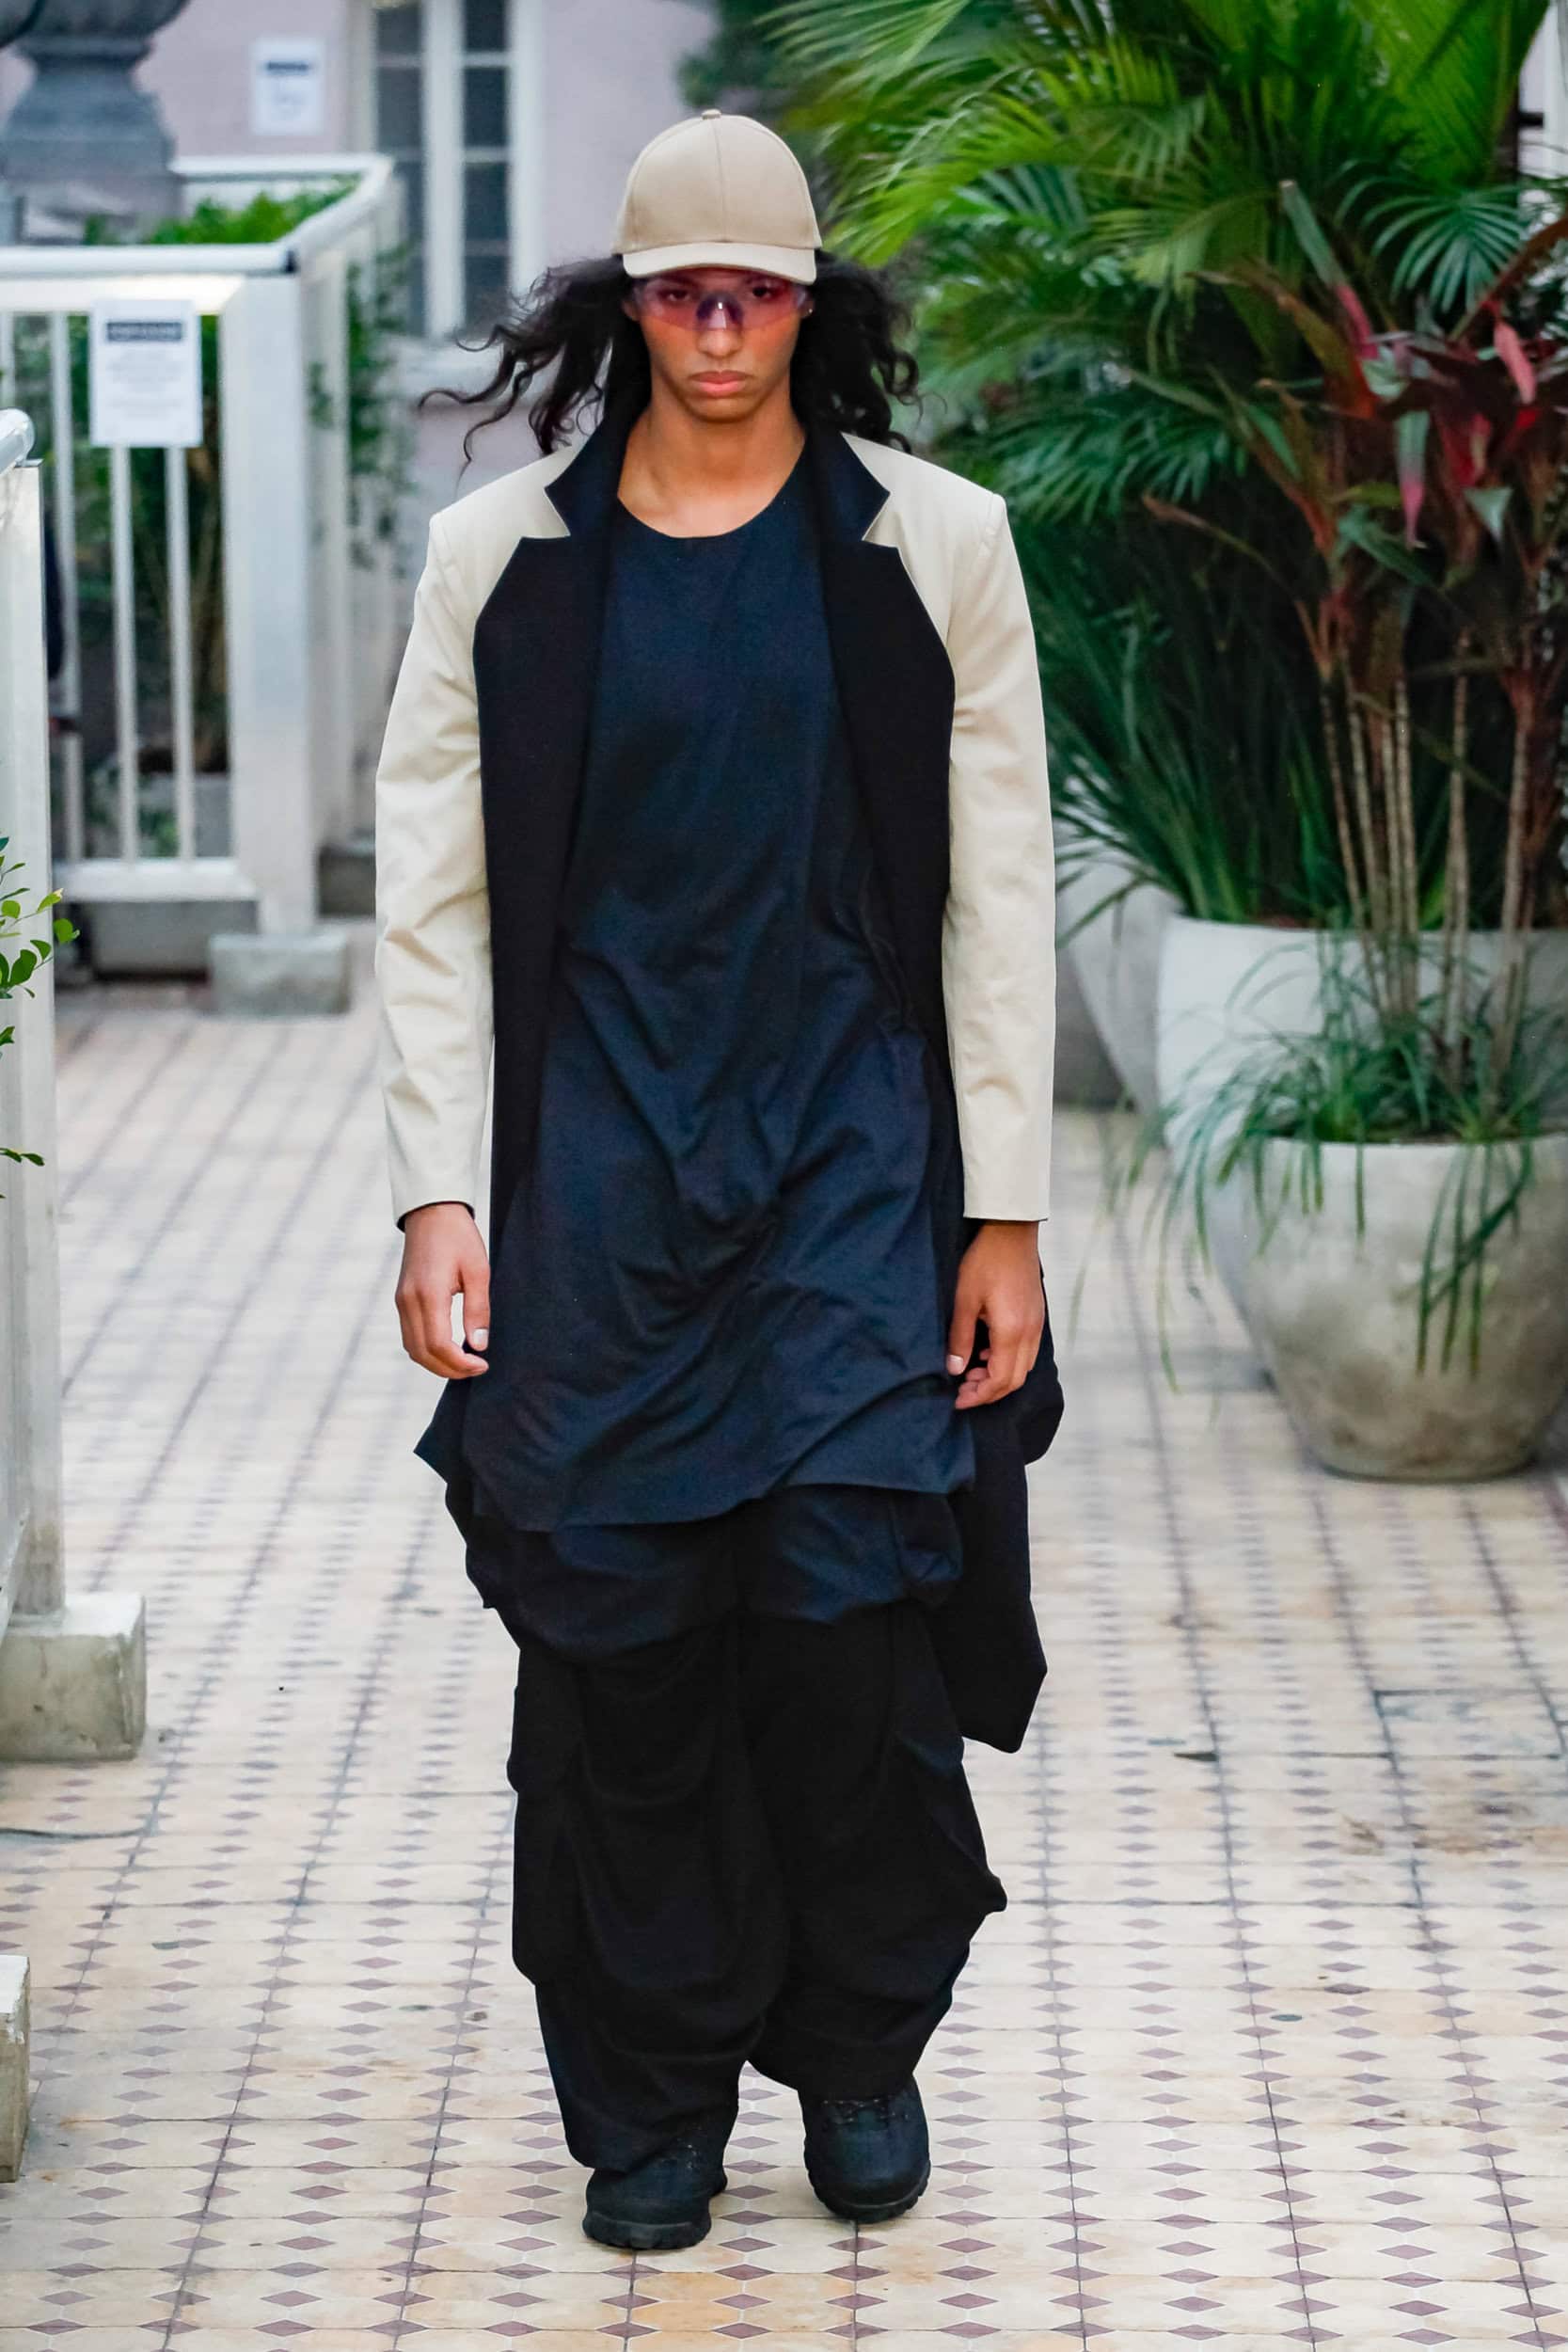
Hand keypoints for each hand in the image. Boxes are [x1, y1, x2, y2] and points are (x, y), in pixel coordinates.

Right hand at [396, 1201, 490, 1377]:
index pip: (439, 1346)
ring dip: (437, 1363)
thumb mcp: (478, 1270)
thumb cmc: (458, 1237)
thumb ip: (478, 1310)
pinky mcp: (400, 1299)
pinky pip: (409, 1336)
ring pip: (412, 1349)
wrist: (431, 1213)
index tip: (482, 1365)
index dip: (460, 1363)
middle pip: (423, 1354)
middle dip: (450, 1370)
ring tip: (464, 1362)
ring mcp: (401, 1301)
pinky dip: (426, 1350)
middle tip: (476, 1369)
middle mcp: (409, 1302)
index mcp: (429, 1294)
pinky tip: (448, 1348)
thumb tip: (479, 1345)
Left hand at [947, 1220, 1044, 1409]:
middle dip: (989, 1391)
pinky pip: (1027, 1351)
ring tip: (972, 1372)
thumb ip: (960, 1338)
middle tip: (963, 1390)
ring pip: (1023, 1367)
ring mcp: (1037, 1324)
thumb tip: (955, 1370)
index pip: (1000, 1380)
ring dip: (999, 1376)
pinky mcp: (1037, 1315)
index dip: (980, 1395)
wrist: (1011, 1232)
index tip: (959, 1399)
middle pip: (1015, 1379)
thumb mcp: (964, 1300)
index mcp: (1012, 1332)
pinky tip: (987, 1351)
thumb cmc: (985, 1262)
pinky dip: (1008, 1360)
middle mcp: (1030, 1333)